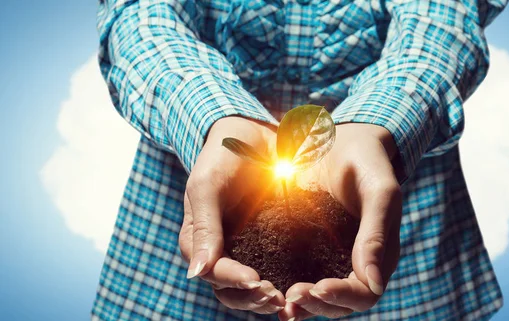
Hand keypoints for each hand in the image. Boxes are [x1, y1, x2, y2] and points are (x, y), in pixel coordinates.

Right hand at [179, 116, 284, 313]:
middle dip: (251, 298)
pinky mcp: (268, 243)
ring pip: (251, 289)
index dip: (232, 280)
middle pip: (229, 290)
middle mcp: (219, 249)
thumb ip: (203, 227)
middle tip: (276, 296)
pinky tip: (300, 286)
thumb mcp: (207, 186)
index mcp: (197, 239)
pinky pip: (274, 270)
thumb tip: (195, 273)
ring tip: (286, 298)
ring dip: (265, 298)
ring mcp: (244, 248)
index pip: (212, 272)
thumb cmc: (223, 156)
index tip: (256, 281)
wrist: (252, 135)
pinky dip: (283, 282)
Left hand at [279, 123, 402, 320]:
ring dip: (302, 303)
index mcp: (380, 254)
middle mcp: (358, 262)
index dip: (342, 296)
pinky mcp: (312, 246)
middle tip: (291, 294)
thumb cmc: (368, 162)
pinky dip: (288, 287)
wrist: (342, 140)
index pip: (365, 293)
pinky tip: (270, 288)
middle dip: (317, 304)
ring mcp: (334, 256)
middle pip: (341, 304)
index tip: (317, 287)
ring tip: (279, 298)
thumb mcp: (379, 193)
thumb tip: (373, 285)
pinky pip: (302, 275)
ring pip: (320, 297)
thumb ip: (376, 235)